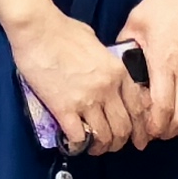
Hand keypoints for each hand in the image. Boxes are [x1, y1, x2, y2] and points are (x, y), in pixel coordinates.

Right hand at [10, 7, 147, 155]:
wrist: (37, 30)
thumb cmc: (63, 30)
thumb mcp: (96, 44)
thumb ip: (106, 64)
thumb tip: (105, 75)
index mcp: (118, 71)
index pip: (139, 108)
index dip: (139, 127)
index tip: (135, 136)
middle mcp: (107, 89)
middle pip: (123, 127)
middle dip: (120, 141)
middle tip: (113, 145)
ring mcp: (87, 100)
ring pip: (104, 135)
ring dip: (101, 146)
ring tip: (94, 147)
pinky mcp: (64, 108)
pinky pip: (79, 136)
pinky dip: (80, 145)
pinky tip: (76, 144)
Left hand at [119, 0, 177, 137]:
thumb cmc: (165, 2)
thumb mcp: (136, 21)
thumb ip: (125, 47)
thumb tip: (117, 68)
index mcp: (164, 62)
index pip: (161, 108)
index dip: (152, 127)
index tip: (141, 132)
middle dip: (165, 132)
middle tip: (152, 134)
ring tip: (169, 127)